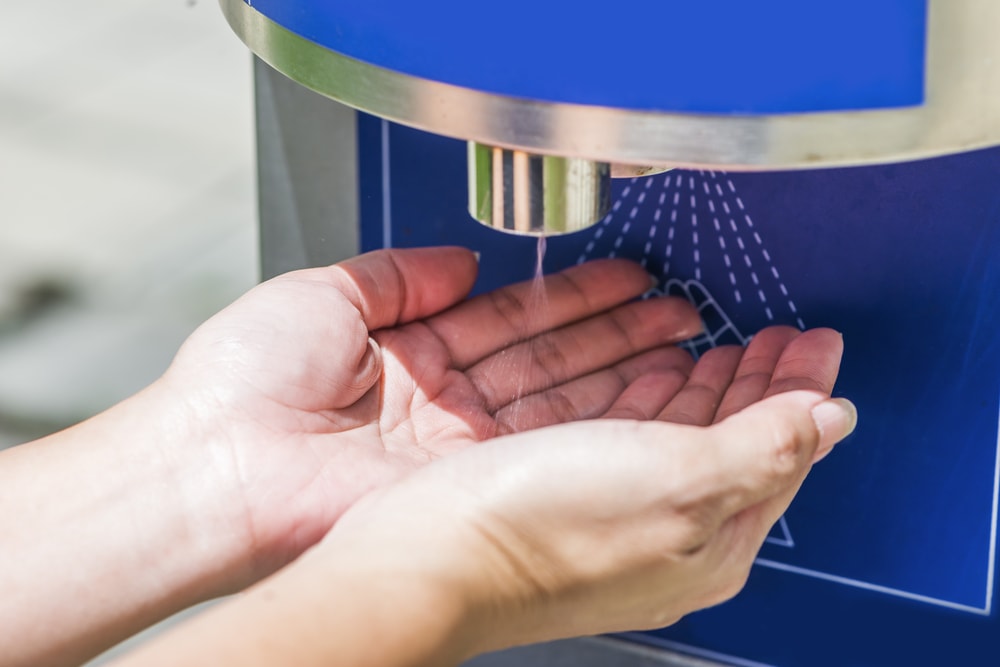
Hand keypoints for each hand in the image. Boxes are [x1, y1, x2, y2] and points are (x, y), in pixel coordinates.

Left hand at [153, 247, 701, 582]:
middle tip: (678, 309)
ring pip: (560, 400)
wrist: (216, 463)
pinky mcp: (463, 485)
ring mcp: (458, 448)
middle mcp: (444, 403)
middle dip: (618, 332)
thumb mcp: (327, 292)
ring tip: (683, 343)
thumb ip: (400, 274)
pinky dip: (597, 421)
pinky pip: (543, 445)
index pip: (513, 317)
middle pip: (550, 358)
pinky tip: (643, 396)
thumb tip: (462, 259)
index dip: (572, 296)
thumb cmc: (244, 380)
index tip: (623, 277)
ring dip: (623, 372)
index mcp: (412, 352)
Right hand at [316, 326, 852, 654]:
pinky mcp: (570, 496)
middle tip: (780, 337)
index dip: (803, 390)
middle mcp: (670, 537)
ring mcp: (617, 517)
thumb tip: (831, 418)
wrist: (427, 559)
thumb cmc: (540, 528)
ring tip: (727, 347)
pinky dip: (655, 398)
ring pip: (685, 440)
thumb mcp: (679, 480)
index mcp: (711, 541)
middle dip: (763, 385)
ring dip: (711, 388)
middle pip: (739, 446)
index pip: (783, 453)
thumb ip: (765, 447)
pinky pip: (634, 439)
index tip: (816, 339)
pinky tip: (653, 375)